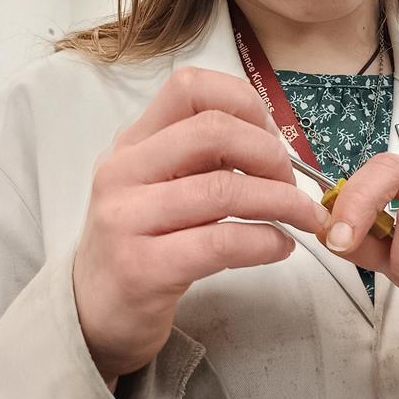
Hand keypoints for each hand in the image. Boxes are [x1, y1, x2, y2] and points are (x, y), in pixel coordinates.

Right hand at [73, 67, 329, 383]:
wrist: (95, 311)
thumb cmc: (144, 241)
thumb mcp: (161, 185)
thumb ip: (204, 157)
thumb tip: (277, 144)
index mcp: (133, 140)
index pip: (190, 87)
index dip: (245, 103)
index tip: (272, 137)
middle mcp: (123, 170)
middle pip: (214, 131)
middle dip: (270, 154)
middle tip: (292, 184)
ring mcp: (126, 218)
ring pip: (223, 189)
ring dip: (281, 201)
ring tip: (303, 217)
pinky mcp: (141, 267)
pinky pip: (220, 243)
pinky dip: (265, 242)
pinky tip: (281, 246)